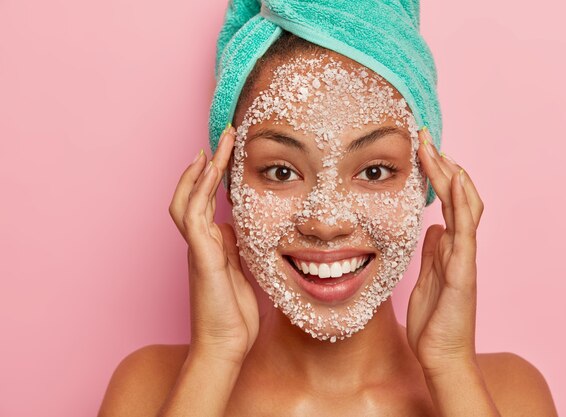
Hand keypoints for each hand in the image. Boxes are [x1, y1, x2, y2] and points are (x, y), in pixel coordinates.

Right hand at [169, 126, 258, 363]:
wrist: (225, 346)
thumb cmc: (233, 314)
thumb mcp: (239, 271)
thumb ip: (233, 247)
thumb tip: (233, 225)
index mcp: (210, 244)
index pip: (206, 201)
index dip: (213, 176)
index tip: (226, 152)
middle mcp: (200, 242)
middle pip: (194, 192)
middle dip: (207, 163)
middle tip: (223, 136)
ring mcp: (197, 248)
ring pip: (188, 198)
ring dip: (201, 169)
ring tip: (215, 144)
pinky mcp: (201, 256)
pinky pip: (194, 215)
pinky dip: (198, 189)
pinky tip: (209, 169)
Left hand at [406, 127, 484, 374]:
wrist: (441, 355)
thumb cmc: (434, 320)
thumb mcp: (428, 277)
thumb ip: (433, 252)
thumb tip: (433, 228)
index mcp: (450, 248)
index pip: (449, 202)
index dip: (438, 175)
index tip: (421, 150)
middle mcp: (460, 248)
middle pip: (458, 197)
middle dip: (443, 165)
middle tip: (425, 138)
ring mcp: (465, 258)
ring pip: (466, 207)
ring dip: (452, 175)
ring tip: (437, 149)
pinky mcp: (464, 272)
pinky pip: (466, 231)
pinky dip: (463, 203)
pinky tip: (457, 180)